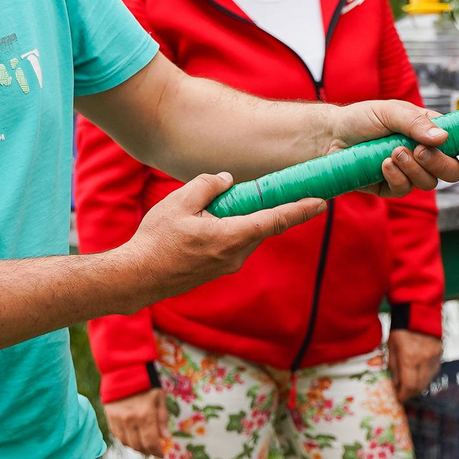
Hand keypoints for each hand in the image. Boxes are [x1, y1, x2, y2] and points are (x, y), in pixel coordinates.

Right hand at [104, 387, 169, 456]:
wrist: (123, 370)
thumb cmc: (146, 383)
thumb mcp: (159, 398)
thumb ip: (162, 419)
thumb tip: (166, 438)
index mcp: (145, 415)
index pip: (151, 442)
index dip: (157, 452)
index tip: (162, 454)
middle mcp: (130, 420)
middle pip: (138, 446)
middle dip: (148, 451)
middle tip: (154, 451)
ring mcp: (118, 420)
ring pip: (127, 443)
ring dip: (137, 447)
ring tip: (144, 445)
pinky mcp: (109, 418)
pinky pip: (117, 436)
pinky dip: (126, 440)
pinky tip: (133, 437)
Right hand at [115, 173, 326, 311]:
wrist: (136, 277)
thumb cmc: (156, 240)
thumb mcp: (179, 202)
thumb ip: (208, 185)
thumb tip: (227, 180)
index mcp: (232, 236)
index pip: (275, 219)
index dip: (301, 209)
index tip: (322, 202)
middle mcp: (236, 255)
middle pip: (261, 225)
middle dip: (261, 207)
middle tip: (256, 191)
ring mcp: (227, 265)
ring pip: (246, 234)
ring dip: (239, 219)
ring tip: (205, 211)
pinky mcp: (217, 270)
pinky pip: (233, 243)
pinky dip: (229, 230)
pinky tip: (202, 224)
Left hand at [331, 99, 458, 194]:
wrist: (330, 136)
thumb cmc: (361, 118)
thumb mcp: (390, 111)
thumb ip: (415, 122)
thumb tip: (443, 137)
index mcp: (432, 133)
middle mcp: (425, 155)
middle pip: (453, 171)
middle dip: (440, 163)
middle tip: (419, 150)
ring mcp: (410, 173)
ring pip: (430, 183)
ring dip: (414, 168)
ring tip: (393, 152)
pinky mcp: (391, 188)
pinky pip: (405, 191)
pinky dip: (396, 177)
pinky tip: (382, 164)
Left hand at [388, 329, 442, 399]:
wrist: (418, 312)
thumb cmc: (400, 330)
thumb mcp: (391, 348)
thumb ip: (394, 367)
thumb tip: (396, 385)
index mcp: (410, 357)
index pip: (409, 385)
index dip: (403, 395)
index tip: (398, 398)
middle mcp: (424, 359)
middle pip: (420, 386)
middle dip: (410, 392)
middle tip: (403, 394)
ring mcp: (434, 356)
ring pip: (428, 380)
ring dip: (418, 386)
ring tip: (410, 385)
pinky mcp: (440, 353)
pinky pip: (433, 372)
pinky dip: (425, 377)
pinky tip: (418, 375)